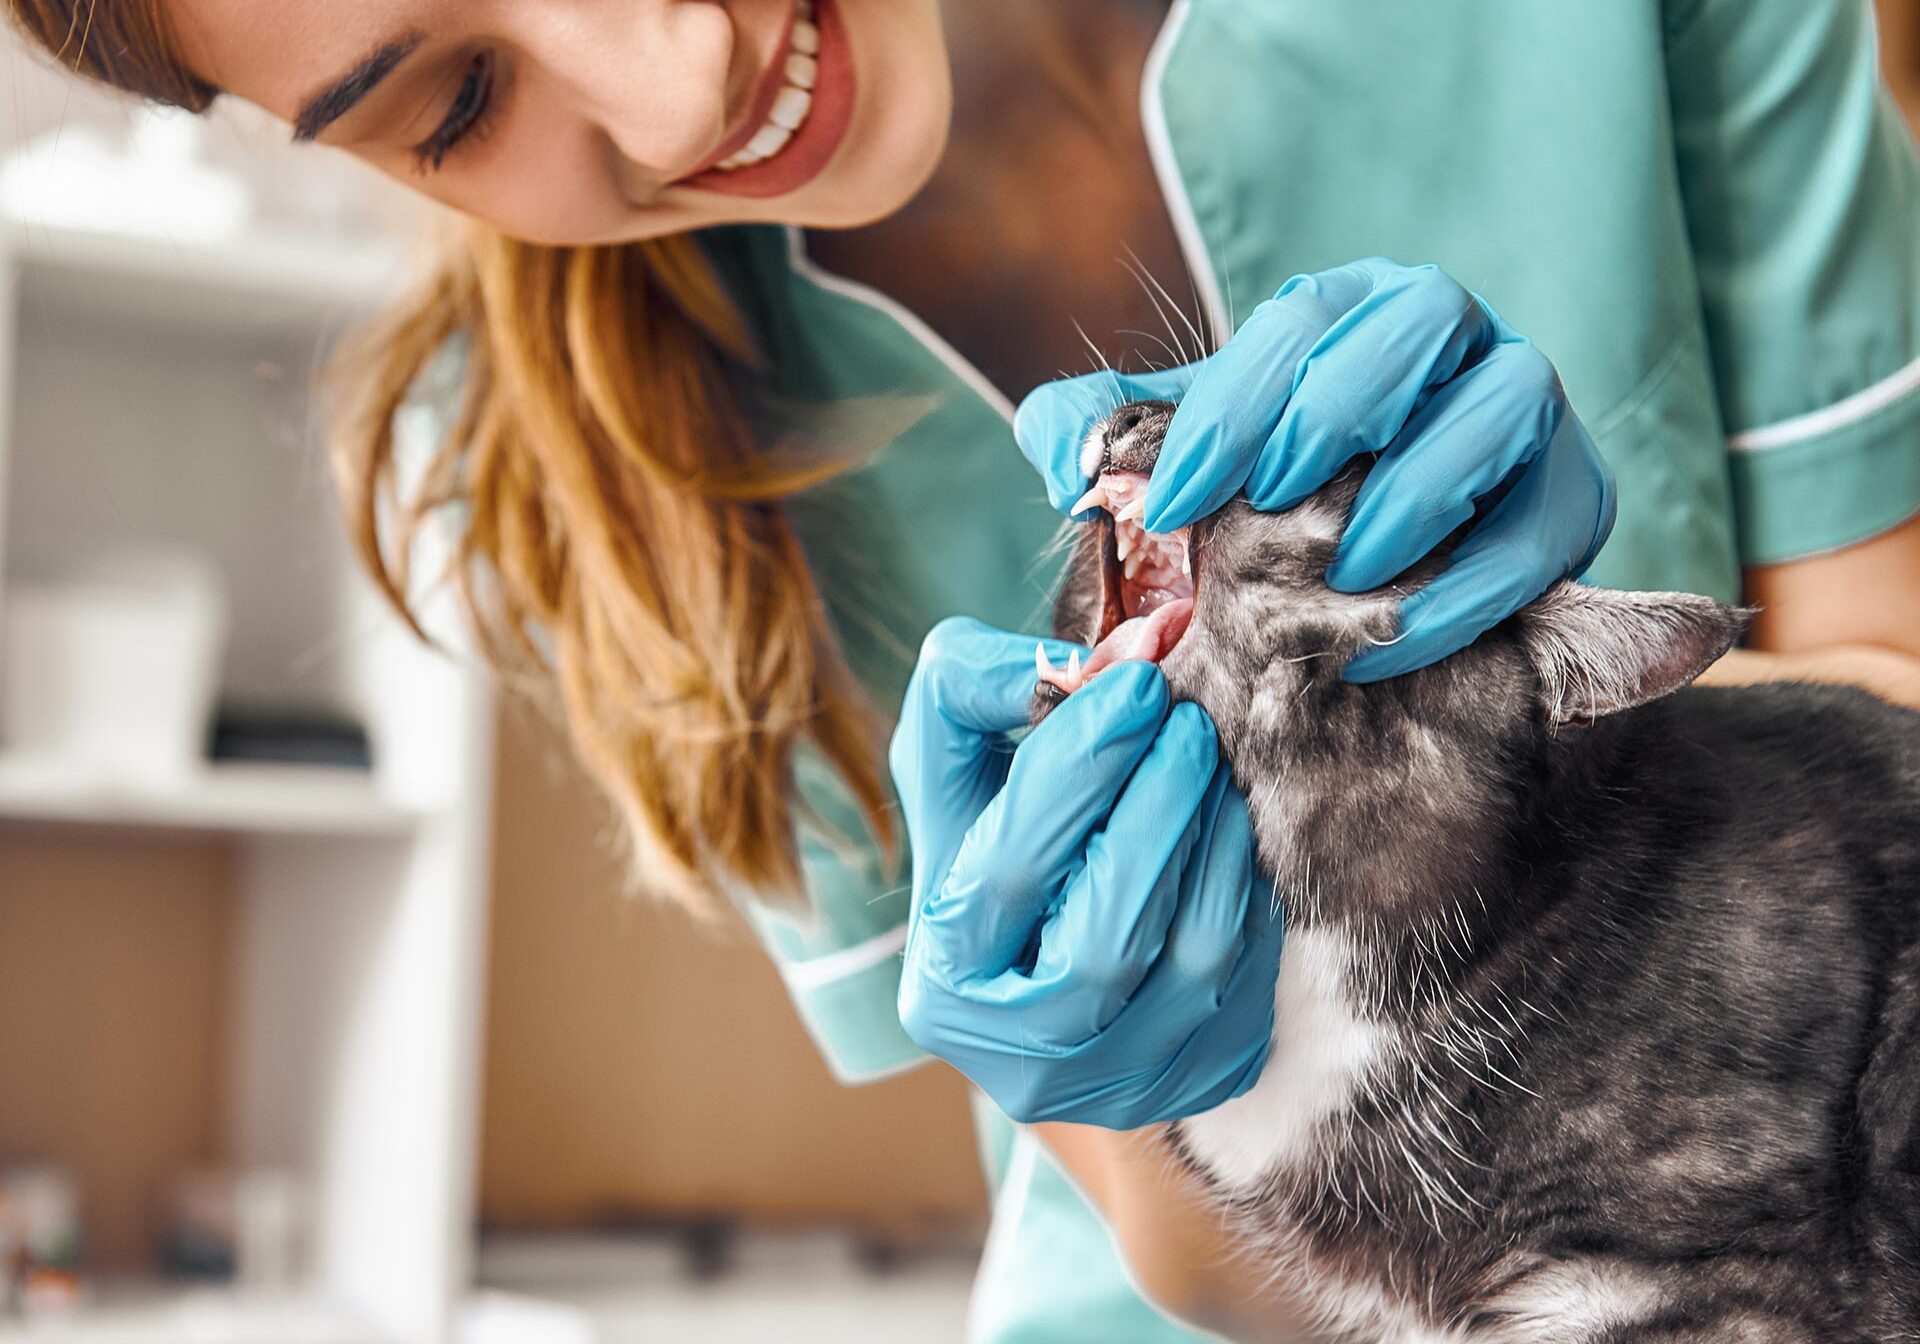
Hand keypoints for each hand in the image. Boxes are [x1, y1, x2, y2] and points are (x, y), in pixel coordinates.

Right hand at [889, 618, 1285, 1128]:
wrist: (1052, 964)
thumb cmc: (1000, 842)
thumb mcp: (956, 763)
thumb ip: (976, 687)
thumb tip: (1087, 659)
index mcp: (943, 975)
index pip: (1010, 868)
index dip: (1080, 766)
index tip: (1136, 683)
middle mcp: (1018, 1053)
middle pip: (1106, 936)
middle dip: (1160, 807)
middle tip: (1189, 723)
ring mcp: (1115, 1083)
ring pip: (1192, 960)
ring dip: (1217, 844)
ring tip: (1215, 771)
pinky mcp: (1199, 1082)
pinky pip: (1250, 983)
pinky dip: (1251, 896)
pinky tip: (1233, 836)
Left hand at [1014, 258, 1617, 680]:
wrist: (1373, 584)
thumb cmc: (1267, 508)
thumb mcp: (1186, 467)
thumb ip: (1108, 442)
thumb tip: (1058, 456)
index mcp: (1348, 309)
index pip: (1300, 319)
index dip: (1232, 406)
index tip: (1170, 503)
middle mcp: (1447, 335)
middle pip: (1421, 321)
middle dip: (1340, 407)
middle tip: (1271, 504)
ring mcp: (1524, 406)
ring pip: (1504, 407)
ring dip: (1420, 489)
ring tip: (1345, 571)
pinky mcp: (1573, 495)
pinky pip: (1544, 528)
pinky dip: (1474, 588)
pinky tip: (1389, 643)